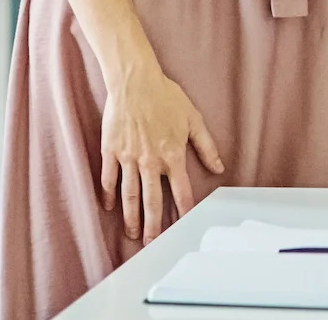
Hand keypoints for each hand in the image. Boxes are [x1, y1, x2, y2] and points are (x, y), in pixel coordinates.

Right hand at [100, 65, 224, 243]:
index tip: (185, 226)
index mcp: (173, 155)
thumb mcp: (194, 119)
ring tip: (133, 234)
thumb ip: (206, 146)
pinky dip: (108, 195)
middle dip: (154, 225)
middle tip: (153, 244)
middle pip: (152, 200)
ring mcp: (128, 158)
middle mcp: (150, 161)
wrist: (135, 82)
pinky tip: (108, 208)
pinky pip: (108, 179)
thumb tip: (219, 167)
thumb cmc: (167, 98)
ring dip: (131, 217)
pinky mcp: (111, 152)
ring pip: (129, 195)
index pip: (181, 191)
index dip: (184, 210)